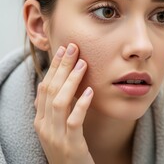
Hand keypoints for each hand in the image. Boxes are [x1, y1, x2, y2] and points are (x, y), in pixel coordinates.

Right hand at [34, 43, 94, 163]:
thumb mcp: (58, 128)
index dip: (53, 68)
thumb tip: (62, 85)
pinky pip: (74, 122)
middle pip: (50, 90)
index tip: (63, 50)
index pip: (44, 88)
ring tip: (82, 64)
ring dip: (70, 81)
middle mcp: (44, 127)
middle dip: (61, 67)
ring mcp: (55, 136)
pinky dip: (81, 105)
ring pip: (59, 103)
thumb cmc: (69, 149)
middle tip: (72, 48)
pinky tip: (89, 91)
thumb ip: (59, 109)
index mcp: (41, 120)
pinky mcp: (70, 145)